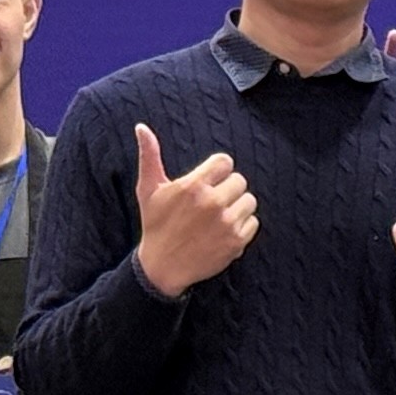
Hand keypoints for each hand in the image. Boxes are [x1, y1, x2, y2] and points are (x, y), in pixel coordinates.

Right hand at [132, 124, 258, 297]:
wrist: (162, 267)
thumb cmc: (155, 225)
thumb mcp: (148, 189)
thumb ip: (150, 155)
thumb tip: (141, 127)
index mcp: (193, 186)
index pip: (225, 162)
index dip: (218, 170)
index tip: (209, 181)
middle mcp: (212, 203)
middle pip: (239, 180)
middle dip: (227, 188)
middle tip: (213, 201)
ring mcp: (226, 223)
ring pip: (249, 200)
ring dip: (237, 206)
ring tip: (220, 216)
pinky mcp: (236, 242)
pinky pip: (253, 222)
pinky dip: (243, 225)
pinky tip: (224, 230)